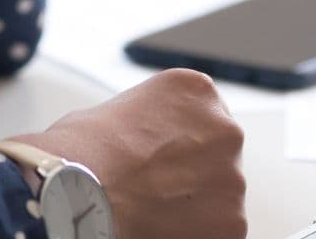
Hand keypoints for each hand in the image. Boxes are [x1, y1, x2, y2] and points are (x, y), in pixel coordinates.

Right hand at [0, 69, 247, 238]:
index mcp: (196, 91)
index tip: (156, 156)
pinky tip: (160, 228)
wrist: (82, 191)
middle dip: (191, 171)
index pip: (200, 117)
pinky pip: (218, 230)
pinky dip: (194, 232)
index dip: (175, 141)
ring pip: (219, 196)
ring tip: (151, 209)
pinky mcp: (233, 224)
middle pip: (215, 155)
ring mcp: (233, 178)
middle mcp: (225, 129)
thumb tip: (139, 139)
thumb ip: (146, 120)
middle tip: (154, 186)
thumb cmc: (84, 149)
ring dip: (194, 205)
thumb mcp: (115, 109)